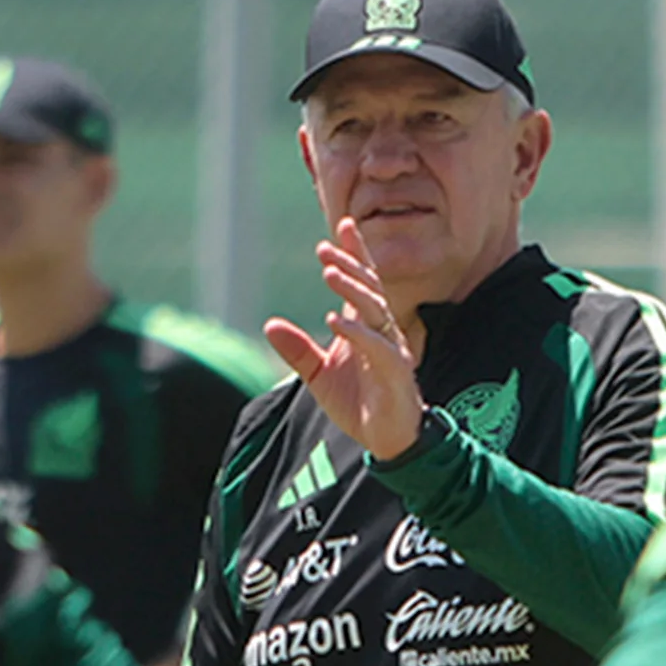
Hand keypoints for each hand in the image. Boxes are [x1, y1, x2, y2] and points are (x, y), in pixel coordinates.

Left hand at [264, 217, 425, 460]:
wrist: (386, 440)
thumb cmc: (360, 402)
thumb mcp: (319, 376)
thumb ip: (298, 350)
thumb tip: (270, 325)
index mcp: (367, 327)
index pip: (364, 283)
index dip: (355, 255)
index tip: (343, 226)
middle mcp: (383, 332)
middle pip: (370, 289)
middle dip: (350, 266)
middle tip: (326, 249)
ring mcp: (392, 350)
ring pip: (375, 311)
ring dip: (352, 291)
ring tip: (328, 273)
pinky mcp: (396, 373)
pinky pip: (379, 347)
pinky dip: (358, 333)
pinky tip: (336, 321)